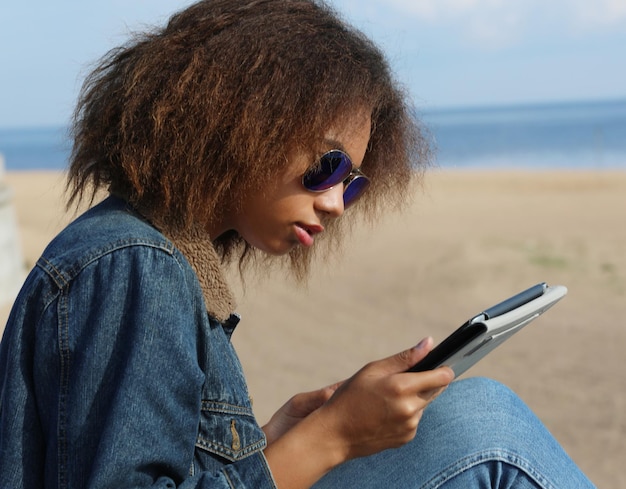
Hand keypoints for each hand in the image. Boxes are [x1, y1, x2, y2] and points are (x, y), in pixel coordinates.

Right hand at [262, 338, 453, 488]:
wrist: (335, 434)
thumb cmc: (350, 396)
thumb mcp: (373, 370)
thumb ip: (405, 357)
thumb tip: (429, 343)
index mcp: (402, 387)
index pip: (441, 376)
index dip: (444, 368)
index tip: (444, 363)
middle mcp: (410, 408)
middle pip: (435, 390)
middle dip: (427, 382)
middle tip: (405, 379)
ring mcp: (410, 425)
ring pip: (424, 405)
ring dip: (415, 398)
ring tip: (388, 397)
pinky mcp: (407, 437)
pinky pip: (415, 419)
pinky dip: (407, 413)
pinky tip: (387, 412)